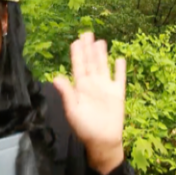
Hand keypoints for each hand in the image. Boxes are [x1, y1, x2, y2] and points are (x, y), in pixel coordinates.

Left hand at [53, 32, 125, 173]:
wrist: (102, 141)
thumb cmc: (85, 127)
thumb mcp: (73, 110)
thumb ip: (66, 93)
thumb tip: (55, 77)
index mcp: (80, 87)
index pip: (78, 66)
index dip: (77, 54)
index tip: (76, 41)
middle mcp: (93, 85)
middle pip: (91, 62)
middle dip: (88, 48)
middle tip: (87, 33)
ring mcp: (106, 88)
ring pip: (103, 66)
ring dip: (102, 54)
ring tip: (100, 41)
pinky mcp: (118, 94)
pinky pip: (119, 78)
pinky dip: (120, 69)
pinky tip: (120, 58)